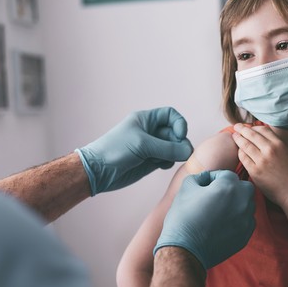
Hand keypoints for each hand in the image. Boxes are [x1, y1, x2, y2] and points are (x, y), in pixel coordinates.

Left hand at [76, 107, 192, 195]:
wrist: (99, 171)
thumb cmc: (115, 150)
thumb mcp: (143, 145)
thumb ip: (167, 148)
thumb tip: (188, 151)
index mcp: (146, 120)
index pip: (171, 115)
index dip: (179, 124)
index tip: (179, 136)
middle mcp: (150, 132)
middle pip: (175, 133)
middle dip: (180, 143)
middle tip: (182, 154)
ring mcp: (151, 147)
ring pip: (173, 147)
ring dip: (176, 154)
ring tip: (168, 160)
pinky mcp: (150, 162)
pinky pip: (168, 159)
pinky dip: (169, 162)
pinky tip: (161, 166)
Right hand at [154, 170, 255, 269]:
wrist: (185, 250)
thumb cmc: (184, 217)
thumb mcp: (186, 188)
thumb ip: (200, 177)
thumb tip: (207, 178)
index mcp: (228, 186)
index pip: (227, 174)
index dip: (214, 177)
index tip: (206, 186)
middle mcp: (242, 201)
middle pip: (244, 187)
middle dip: (232, 188)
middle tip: (217, 196)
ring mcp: (246, 220)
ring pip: (248, 204)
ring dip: (237, 203)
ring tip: (220, 210)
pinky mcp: (246, 235)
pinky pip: (247, 221)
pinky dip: (239, 219)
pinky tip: (224, 224)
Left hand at [232, 124, 287, 206]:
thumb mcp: (285, 152)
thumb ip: (274, 143)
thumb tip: (260, 134)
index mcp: (279, 144)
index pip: (262, 129)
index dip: (254, 127)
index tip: (248, 127)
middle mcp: (270, 150)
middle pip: (251, 135)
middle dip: (242, 129)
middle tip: (236, 127)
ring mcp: (261, 161)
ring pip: (245, 145)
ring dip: (238, 139)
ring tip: (234, 137)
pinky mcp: (255, 171)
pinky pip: (243, 158)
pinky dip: (240, 153)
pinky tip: (239, 151)